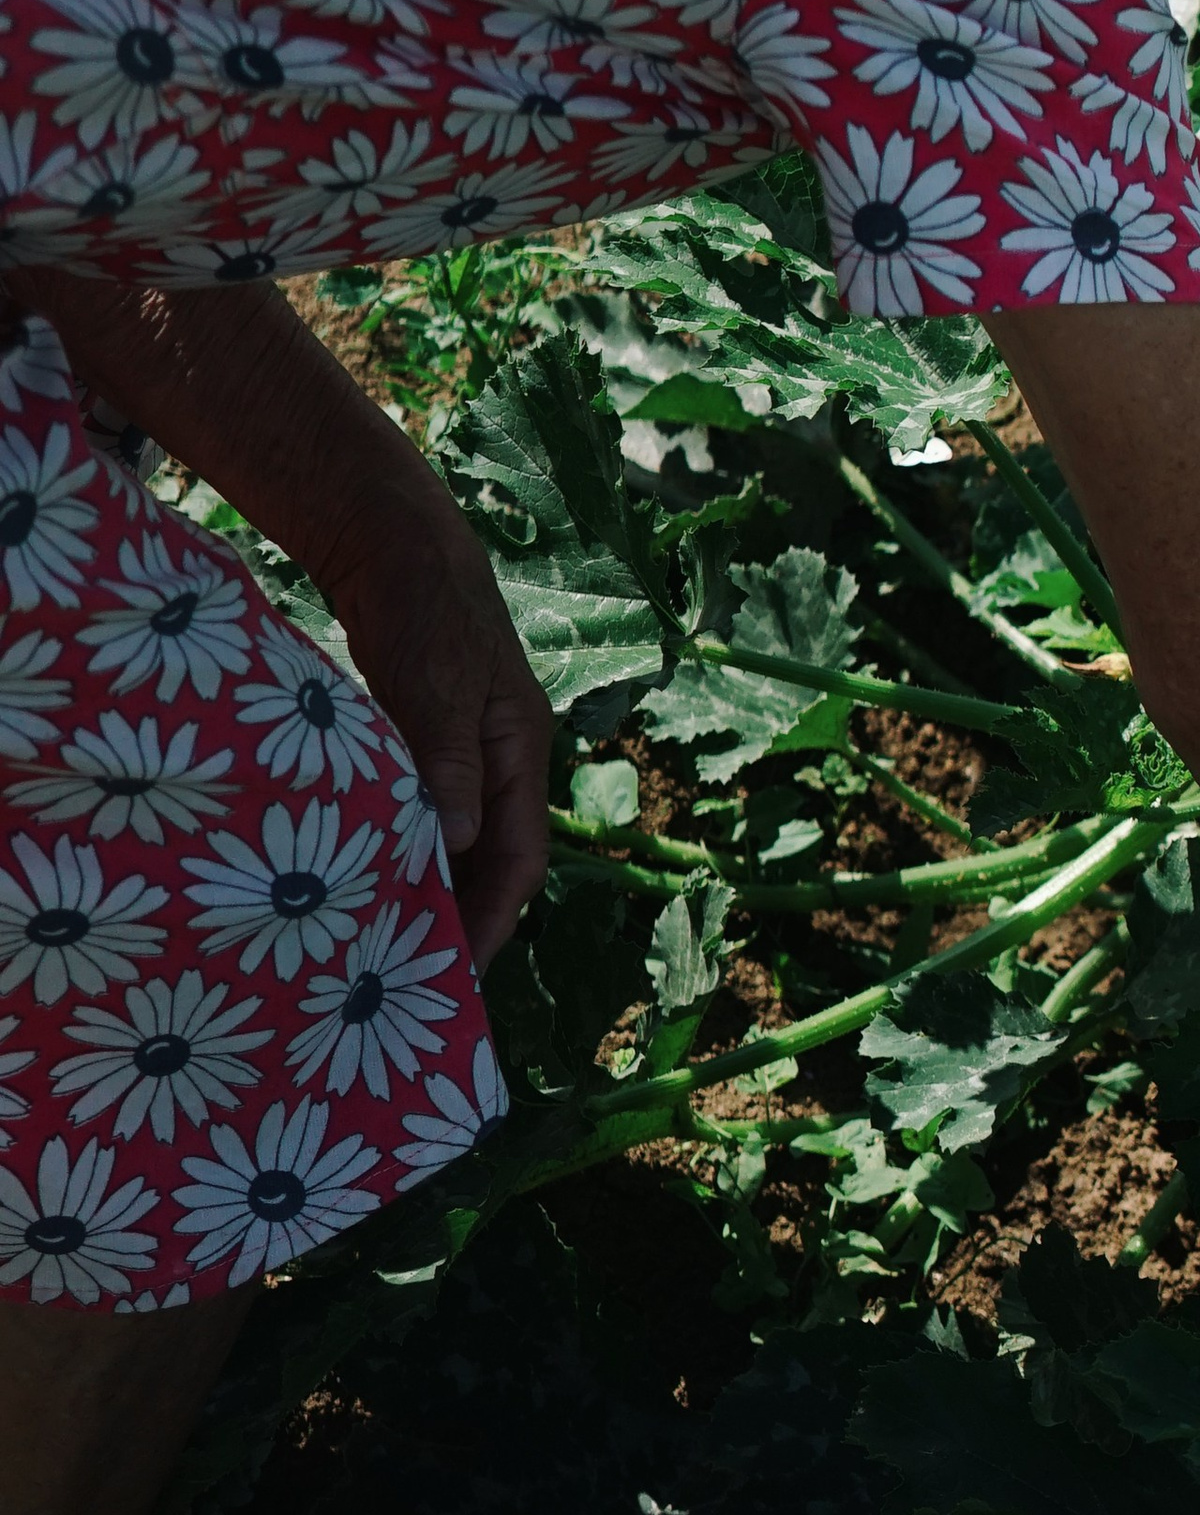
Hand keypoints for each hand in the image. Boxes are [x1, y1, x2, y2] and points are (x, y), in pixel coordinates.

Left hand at [323, 509, 553, 967]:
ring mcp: (461, 752)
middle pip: (490, 859)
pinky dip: (400, 851)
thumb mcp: (437, 685)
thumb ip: (447, 762)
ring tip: (381, 941)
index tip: (457, 968)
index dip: (494, 916)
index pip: (522, 856)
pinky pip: (421, 815)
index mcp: (520, 750)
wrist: (393, 540)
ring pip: (454, 841)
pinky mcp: (421, 742)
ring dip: (427, 888)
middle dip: (460, 917)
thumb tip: (455, 843)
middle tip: (410, 974)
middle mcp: (498, 761)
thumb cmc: (425, 606)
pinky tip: (362, 878)